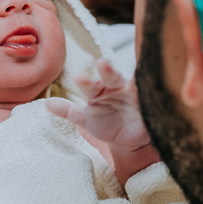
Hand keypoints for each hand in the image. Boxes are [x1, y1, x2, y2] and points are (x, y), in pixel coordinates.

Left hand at [46, 58, 159, 184]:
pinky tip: (156, 84)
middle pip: (111, 76)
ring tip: (133, 70)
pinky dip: (154, 88)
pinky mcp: (150, 101)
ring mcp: (134, 92)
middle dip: (107, 70)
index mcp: (99, 89)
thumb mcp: (86, 119)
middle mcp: (117, 86)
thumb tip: (46, 103)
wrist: (129, 139)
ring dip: (132, 76)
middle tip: (101, 63)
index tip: (78, 79)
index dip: (86, 82)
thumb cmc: (106, 124)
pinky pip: (152, 93)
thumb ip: (68, 111)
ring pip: (132, 80)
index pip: (91, 85)